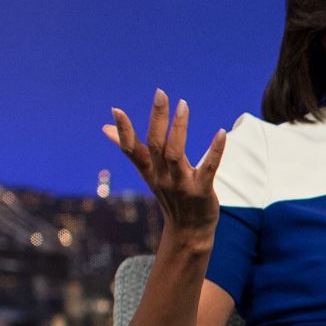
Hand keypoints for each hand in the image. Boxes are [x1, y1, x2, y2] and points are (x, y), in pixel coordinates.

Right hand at [102, 89, 225, 244]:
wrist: (188, 232)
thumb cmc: (169, 196)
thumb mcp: (148, 173)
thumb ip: (132, 150)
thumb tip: (105, 128)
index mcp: (149, 171)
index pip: (131, 150)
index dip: (123, 131)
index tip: (116, 110)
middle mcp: (161, 176)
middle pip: (155, 144)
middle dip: (156, 118)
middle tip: (161, 93)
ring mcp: (181, 184)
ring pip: (176, 153)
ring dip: (179, 128)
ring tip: (183, 105)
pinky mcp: (201, 190)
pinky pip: (208, 167)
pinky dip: (215, 150)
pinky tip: (221, 133)